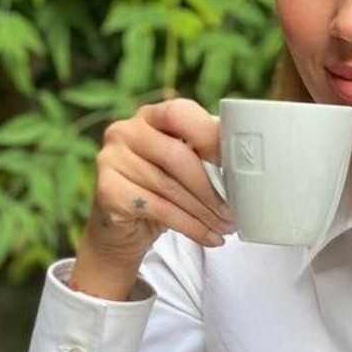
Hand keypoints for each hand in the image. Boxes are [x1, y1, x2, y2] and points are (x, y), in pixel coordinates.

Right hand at [72, 96, 233, 297]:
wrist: (122, 232)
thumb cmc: (160, 193)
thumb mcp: (182, 170)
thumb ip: (204, 156)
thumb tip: (244, 164)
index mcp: (148, 117)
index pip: (179, 113)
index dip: (210, 136)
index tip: (236, 164)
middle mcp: (124, 131)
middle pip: (177, 155)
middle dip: (211, 187)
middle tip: (234, 211)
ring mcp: (110, 159)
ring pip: (170, 187)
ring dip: (205, 212)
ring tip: (226, 227)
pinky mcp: (107, 191)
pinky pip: (159, 209)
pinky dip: (191, 227)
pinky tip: (210, 238)